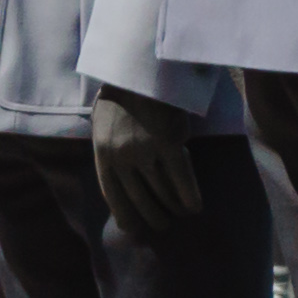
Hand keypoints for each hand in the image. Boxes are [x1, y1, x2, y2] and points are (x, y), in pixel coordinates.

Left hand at [89, 81, 205, 236]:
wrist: (140, 67)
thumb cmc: (122, 93)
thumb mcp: (102, 123)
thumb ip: (107, 150)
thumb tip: (114, 178)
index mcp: (102, 152)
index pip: (113, 196)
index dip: (125, 216)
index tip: (134, 230)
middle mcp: (121, 156)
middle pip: (139, 199)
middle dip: (152, 217)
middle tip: (163, 225)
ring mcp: (144, 151)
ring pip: (161, 191)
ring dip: (173, 208)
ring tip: (180, 214)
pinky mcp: (168, 143)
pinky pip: (181, 179)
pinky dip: (189, 196)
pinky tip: (195, 207)